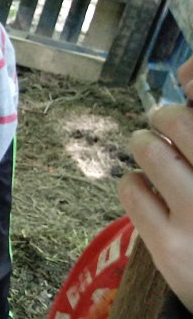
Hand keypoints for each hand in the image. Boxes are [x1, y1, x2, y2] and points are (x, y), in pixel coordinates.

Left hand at [118, 57, 192, 312]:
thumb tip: (188, 74)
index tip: (188, 78)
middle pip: (182, 121)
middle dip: (166, 115)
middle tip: (163, 122)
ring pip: (152, 149)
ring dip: (145, 143)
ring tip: (151, 149)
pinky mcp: (168, 244)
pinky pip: (132, 188)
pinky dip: (135, 182)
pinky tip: (148, 190)